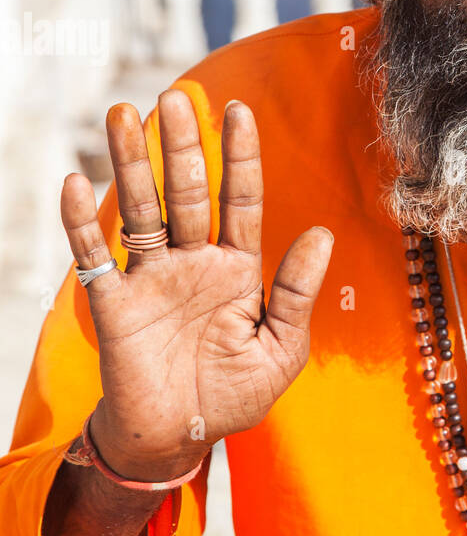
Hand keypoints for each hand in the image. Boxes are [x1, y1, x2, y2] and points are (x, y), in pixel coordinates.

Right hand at [60, 90, 333, 480]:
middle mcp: (193, 261)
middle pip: (186, 193)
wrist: (182, 439)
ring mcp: (151, 279)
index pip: (240, 200)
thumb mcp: (282, 347)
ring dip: (130, 164)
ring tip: (123, 113)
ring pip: (140, 210)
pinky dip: (82, 222)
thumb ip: (298, 292)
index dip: (239, 157)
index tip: (237, 110)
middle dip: (181, 146)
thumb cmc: (235, 393)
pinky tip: (75, 183)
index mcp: (238, 268)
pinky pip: (94, 257)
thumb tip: (321, 233)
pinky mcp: (114, 304)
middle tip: (175, 97)